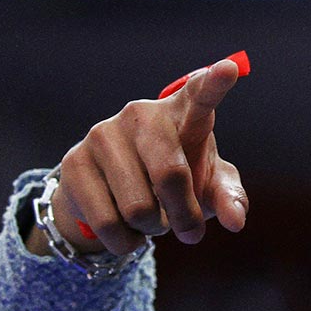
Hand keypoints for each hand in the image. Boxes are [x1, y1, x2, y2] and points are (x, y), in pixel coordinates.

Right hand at [27, 58, 247, 256]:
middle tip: (190, 232)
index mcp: (183, 114)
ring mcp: (103, 134)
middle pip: (170, 175)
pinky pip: (108, 222)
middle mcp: (141, 114)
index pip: (200, 94)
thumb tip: (237, 220)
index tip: (230, 69)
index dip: (214, 83)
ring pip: (139, 208)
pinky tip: (128, 232)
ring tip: (151, 220)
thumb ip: (229, 199)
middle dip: (186, 216)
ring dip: (153, 229)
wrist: (113, 196)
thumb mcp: (208, 189)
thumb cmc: (176, 182)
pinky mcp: (74, 161)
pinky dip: (127, 241)